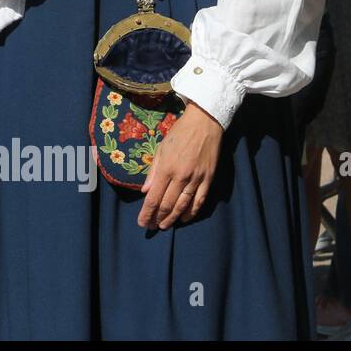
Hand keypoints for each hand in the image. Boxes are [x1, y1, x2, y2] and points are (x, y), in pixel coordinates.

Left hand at [138, 101, 222, 229]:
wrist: (205, 123)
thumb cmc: (179, 133)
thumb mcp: (160, 148)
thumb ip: (153, 171)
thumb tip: (146, 191)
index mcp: (166, 168)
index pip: (154, 197)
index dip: (147, 212)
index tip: (142, 222)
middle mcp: (181, 176)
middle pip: (168, 204)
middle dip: (158, 218)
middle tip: (151, 227)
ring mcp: (197, 179)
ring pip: (183, 206)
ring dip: (173, 218)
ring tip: (165, 226)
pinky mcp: (209, 179)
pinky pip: (199, 200)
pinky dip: (192, 212)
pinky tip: (185, 218)